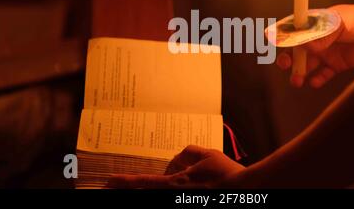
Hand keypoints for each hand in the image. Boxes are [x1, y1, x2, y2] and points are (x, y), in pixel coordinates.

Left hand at [107, 145, 244, 188]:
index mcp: (176, 183)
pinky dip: (177, 183)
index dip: (125, 182)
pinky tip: (197, 180)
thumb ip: (189, 153)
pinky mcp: (189, 199)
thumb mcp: (208, 155)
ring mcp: (181, 199)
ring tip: (175, 178)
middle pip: (148, 190)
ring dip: (162, 181)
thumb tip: (179, 157)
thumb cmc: (227, 174)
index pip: (144, 182)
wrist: (244, 191)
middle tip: (114, 185)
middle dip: (131, 187)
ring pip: (163, 189)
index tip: (109, 182)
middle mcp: (175, 195)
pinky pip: (178, 190)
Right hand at [277, 0, 353, 87]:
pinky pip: (323, 74)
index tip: (269, 42)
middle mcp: (316, 39)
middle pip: (295, 50)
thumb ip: (318, 36)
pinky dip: (317, 80)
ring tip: (297, 81)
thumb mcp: (336, 25)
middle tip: (285, 66)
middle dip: (288, 59)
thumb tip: (300, 45)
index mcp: (312, 24)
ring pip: (306, 65)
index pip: (291, 30)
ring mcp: (326, 52)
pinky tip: (315, 82)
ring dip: (299, 73)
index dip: (280, 37)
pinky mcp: (337, 64)